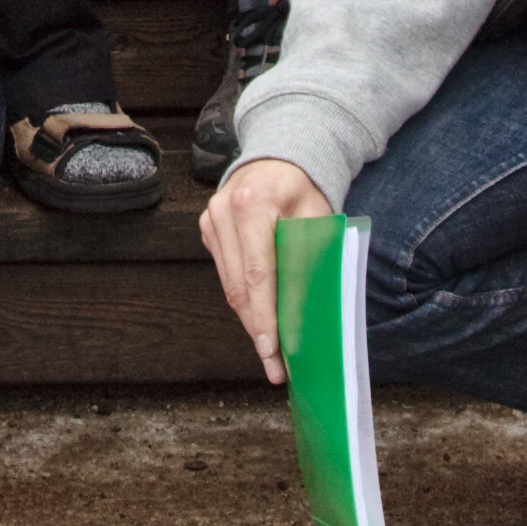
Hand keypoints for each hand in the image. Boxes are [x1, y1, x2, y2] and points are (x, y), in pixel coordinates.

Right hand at [200, 154, 332, 381]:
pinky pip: (227, 274)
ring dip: (250, 320)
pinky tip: (261, 319)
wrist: (279, 158)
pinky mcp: (208, 229)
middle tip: (276, 367)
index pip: (257, 272)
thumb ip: (309, 259)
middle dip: (258, 329)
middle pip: (239, 285)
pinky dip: (244, 299)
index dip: (264, 316)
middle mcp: (224, 210)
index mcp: (253, 203)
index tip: (272, 350)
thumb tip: (305, 314)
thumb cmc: (304, 190)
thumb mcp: (318, 219)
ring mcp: (211, 219)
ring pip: (230, 285)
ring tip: (271, 353)